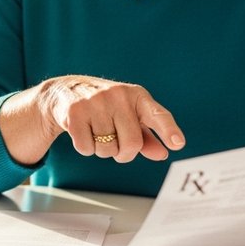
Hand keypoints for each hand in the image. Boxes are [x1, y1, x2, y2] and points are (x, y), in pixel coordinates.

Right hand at [37, 75, 184, 162]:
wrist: (66, 91)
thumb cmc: (105, 108)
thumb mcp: (129, 116)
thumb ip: (146, 137)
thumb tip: (163, 154)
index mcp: (137, 96)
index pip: (157, 114)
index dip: (168, 130)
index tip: (177, 144)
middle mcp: (119, 95)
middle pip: (132, 143)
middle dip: (123, 153)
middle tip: (116, 145)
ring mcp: (96, 102)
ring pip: (107, 149)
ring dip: (102, 151)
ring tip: (96, 133)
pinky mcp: (75, 112)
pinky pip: (87, 149)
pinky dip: (86, 149)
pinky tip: (82, 132)